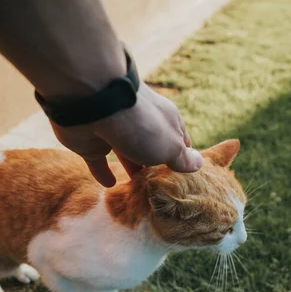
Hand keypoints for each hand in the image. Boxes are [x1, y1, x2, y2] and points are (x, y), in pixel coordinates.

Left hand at [50, 82, 202, 186]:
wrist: (94, 103)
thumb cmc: (141, 125)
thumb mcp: (171, 146)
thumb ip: (181, 158)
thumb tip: (198, 164)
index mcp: (166, 121)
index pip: (181, 141)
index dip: (183, 157)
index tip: (184, 177)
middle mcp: (142, 124)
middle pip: (152, 148)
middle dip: (156, 164)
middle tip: (161, 188)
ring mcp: (116, 132)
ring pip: (127, 154)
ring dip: (132, 168)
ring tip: (139, 189)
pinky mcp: (92, 142)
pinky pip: (99, 162)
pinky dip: (104, 173)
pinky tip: (110, 184)